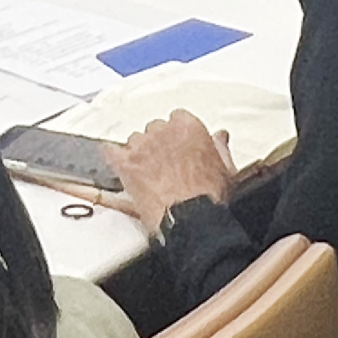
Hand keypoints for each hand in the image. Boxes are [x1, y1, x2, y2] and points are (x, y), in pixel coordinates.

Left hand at [112, 111, 237, 229]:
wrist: (190, 218)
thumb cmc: (208, 197)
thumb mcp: (226, 169)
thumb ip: (220, 148)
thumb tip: (220, 137)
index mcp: (187, 127)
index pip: (177, 118)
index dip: (178, 135)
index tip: (180, 146)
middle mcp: (162, 131)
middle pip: (154, 129)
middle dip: (158, 144)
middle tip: (165, 164)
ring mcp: (141, 147)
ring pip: (134, 141)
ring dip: (139, 153)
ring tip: (148, 174)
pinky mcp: (125, 164)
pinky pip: (111, 152)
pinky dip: (114, 157)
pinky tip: (118, 163)